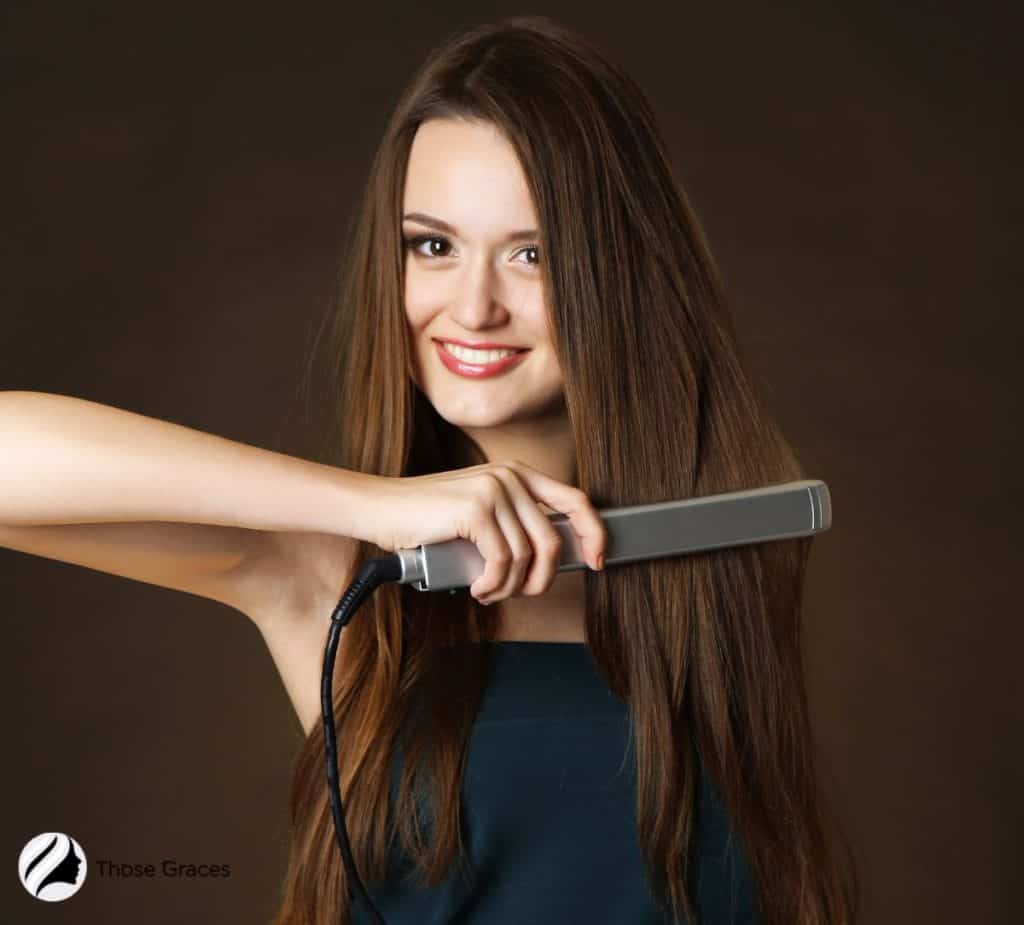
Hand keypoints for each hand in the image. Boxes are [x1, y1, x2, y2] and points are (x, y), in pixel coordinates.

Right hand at [366, 460, 605, 603]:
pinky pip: (502, 561)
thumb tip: (550, 562)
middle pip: (553, 540)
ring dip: (510, 587)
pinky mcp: (476, 509)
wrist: (379, 509)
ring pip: (527, 557)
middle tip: (519, 593)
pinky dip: (493, 584)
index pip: (575, 500)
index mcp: (518, 473)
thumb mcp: (480, 514)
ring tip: (488, 590)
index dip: (593, 532)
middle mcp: (511, 476)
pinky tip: (478, 588)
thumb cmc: (427, 520)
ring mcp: (494, 489)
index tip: (597, 560)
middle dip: (541, 579)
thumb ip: (514, 525)